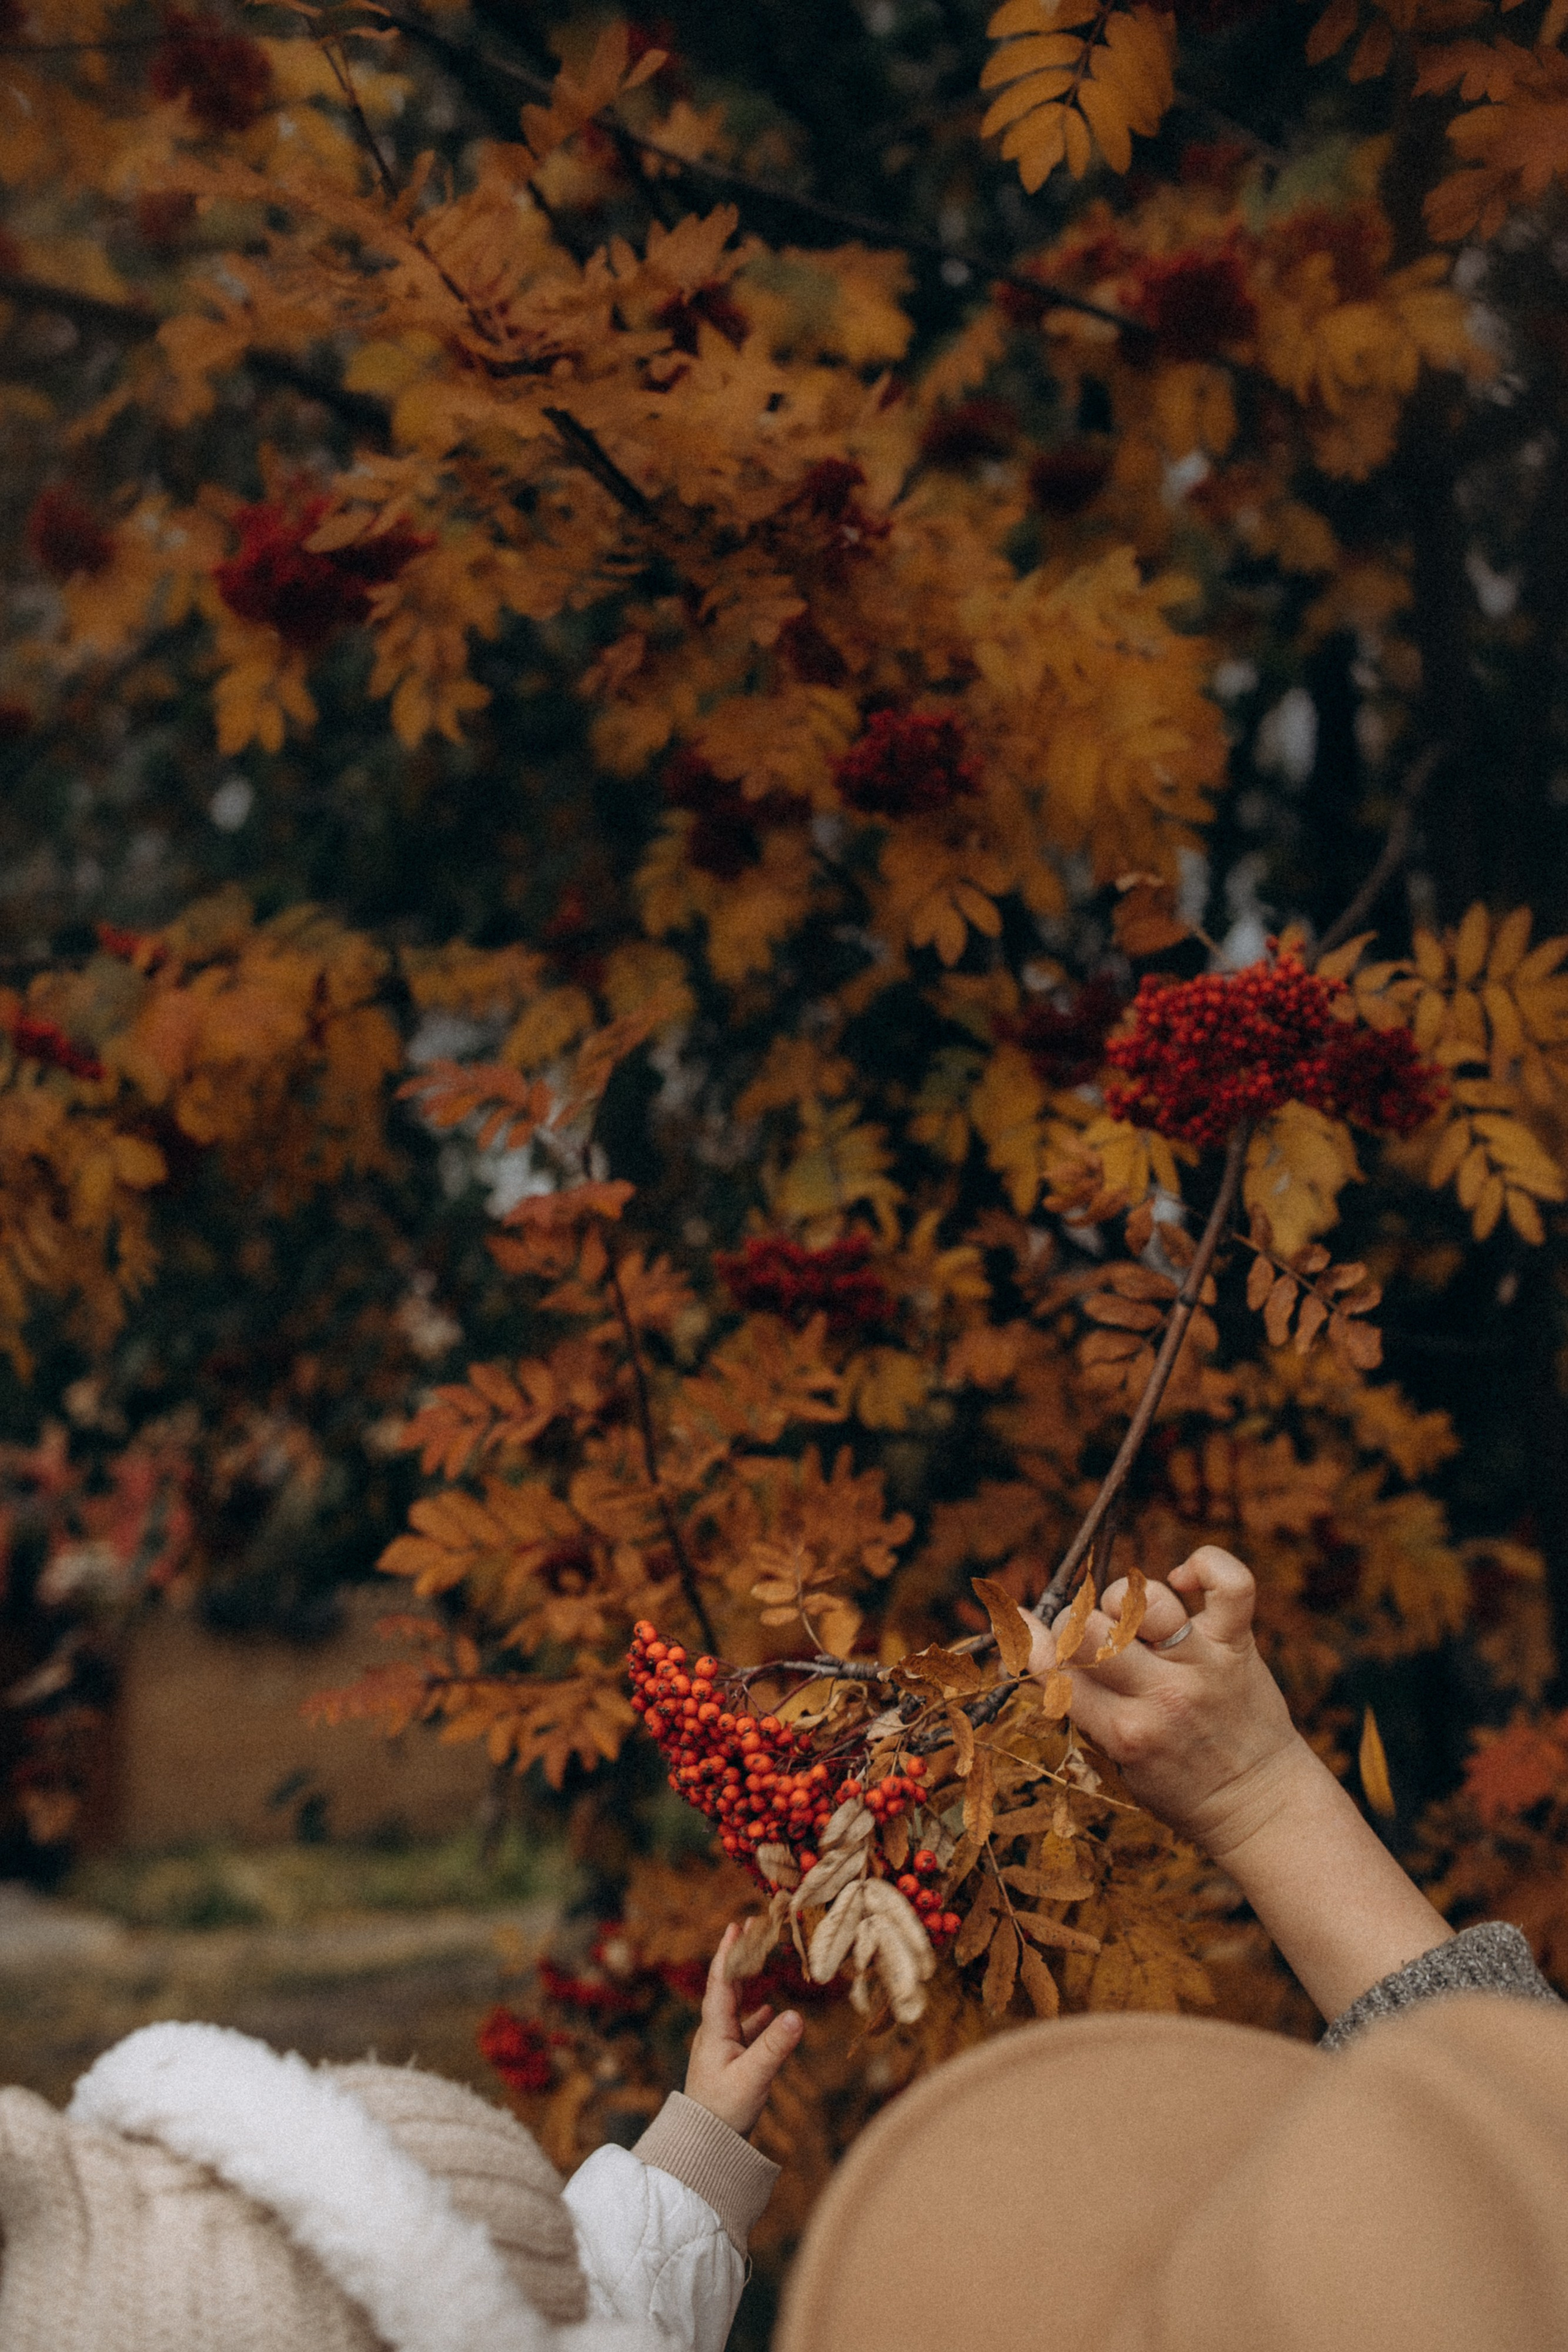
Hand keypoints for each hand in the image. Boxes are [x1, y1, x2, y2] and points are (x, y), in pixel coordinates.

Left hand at [683, 1925, 802, 2137]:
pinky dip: (757, 2016)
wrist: (705, 2145)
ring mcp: (722, 2048)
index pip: (721, 1981)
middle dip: (739, 1957)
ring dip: (748, 1982)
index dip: (729, 1952)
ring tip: (760, 1961)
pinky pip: (744, 2029)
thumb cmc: (724, 2111)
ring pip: (736, 2006)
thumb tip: (797, 2014)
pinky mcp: (730, 2063)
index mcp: (715, 2030)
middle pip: (727, 1986)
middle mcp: (715, 2033)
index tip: (736, 1925)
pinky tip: (771, 2013)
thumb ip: (774, 2047)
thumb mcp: (752, 2078)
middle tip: (750, 1929)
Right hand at [1027, 1544, 1305, 1861]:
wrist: (1259, 1806)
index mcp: (1124, 1733)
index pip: (1056, 1671)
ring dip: (1124, 1599)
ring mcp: (1203, 1667)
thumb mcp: (1117, 1763)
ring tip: (1129, 1616)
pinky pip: (1231, 1585)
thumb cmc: (1179, 1787)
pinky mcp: (1238, 1646)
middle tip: (1084, 1633)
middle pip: (1090, 1630)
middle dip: (1073, 1622)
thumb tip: (1039, 1649)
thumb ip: (1084, 1708)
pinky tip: (1183, 1580)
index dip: (1029, 1639)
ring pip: (1145, 1600)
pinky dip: (1206, 1566)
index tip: (1021, 1622)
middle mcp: (1163, 1696)